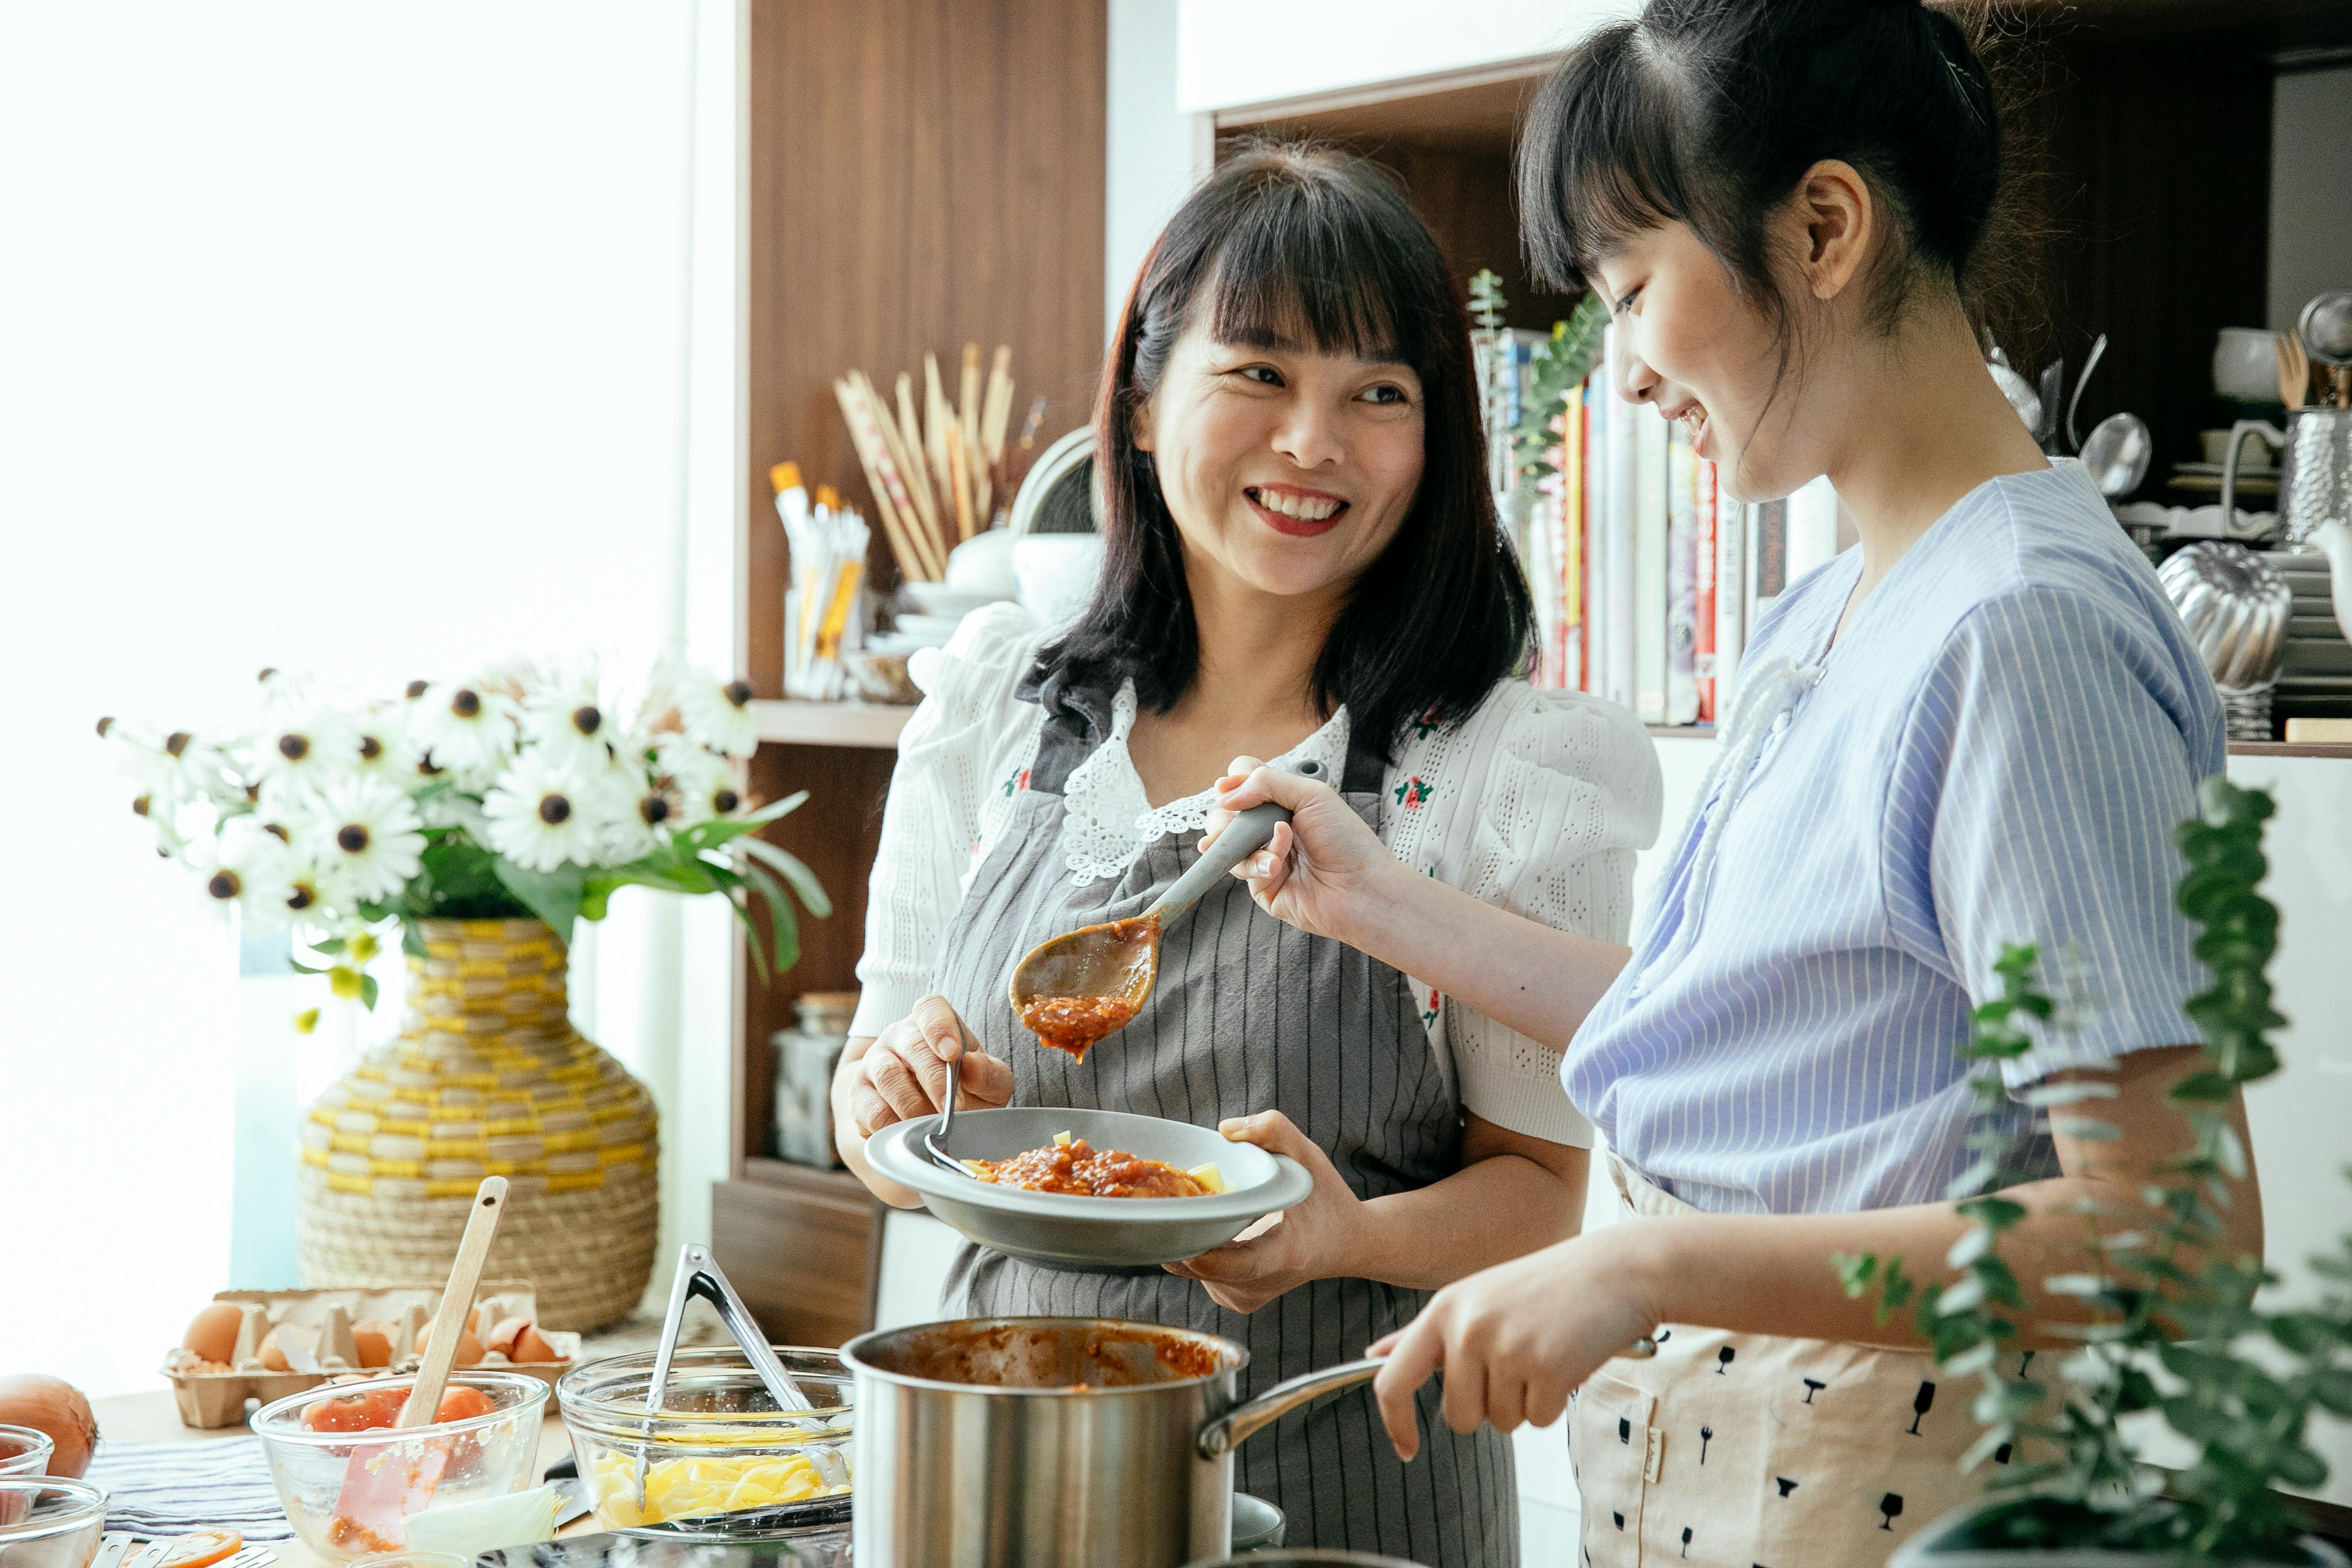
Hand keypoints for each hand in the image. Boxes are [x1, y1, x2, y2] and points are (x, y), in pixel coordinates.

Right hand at [841, 994, 1012, 1138]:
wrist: (927, 1115)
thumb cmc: (964, 1091)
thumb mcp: (990, 1083)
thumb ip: (988, 1074)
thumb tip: (972, 1065)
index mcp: (933, 1022)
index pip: (930, 1009)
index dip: (940, 1027)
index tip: (953, 1054)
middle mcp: (900, 1035)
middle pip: (912, 1046)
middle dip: (934, 1081)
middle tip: (951, 1111)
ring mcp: (874, 1061)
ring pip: (887, 1076)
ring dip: (913, 1106)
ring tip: (932, 1126)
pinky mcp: (859, 1092)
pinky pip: (870, 1108)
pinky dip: (892, 1126)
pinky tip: (907, 1134)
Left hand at [1163, 1110, 1369, 1312]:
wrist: (1347, 1243)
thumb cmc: (1327, 1198)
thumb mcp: (1309, 1157)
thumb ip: (1274, 1132)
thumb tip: (1226, 1129)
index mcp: (1283, 1256)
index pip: (1234, 1265)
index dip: (1201, 1252)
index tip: (1173, 1226)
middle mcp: (1260, 1285)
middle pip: (1199, 1265)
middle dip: (1176, 1228)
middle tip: (1161, 1194)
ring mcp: (1244, 1297)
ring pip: (1190, 1268)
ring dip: (1181, 1236)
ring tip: (1186, 1204)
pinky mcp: (1233, 1299)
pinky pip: (1196, 1273)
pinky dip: (1191, 1246)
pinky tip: (1202, 1223)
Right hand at [1201, 755, 1404, 944]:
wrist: (1361, 889)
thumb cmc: (1346, 841)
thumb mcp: (1312, 795)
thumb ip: (1267, 782)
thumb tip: (1224, 793)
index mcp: (1284, 802)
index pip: (1244, 783)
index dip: (1233, 782)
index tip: (1227, 786)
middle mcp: (1270, 828)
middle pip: (1224, 814)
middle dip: (1227, 817)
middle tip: (1238, 819)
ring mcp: (1264, 857)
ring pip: (1225, 843)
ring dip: (1243, 842)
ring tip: (1275, 851)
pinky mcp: (1262, 886)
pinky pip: (1242, 869)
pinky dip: (1259, 863)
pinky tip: (1278, 866)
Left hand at [1365, 1224, 1664, 1459]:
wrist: (1617, 1270)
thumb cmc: (1548, 1286)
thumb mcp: (1478, 1296)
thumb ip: (1427, 1332)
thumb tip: (1376, 1354)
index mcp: (1445, 1308)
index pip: (1393, 1378)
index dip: (1394, 1421)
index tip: (1406, 1448)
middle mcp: (1468, 1327)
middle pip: (1458, 1416)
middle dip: (1489, 1407)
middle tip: (1519, 1364)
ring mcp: (1506, 1347)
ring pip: (1502, 1422)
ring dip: (1526, 1402)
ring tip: (1546, 1353)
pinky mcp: (1546, 1368)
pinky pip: (1539, 1421)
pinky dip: (1554, 1403)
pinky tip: (1567, 1362)